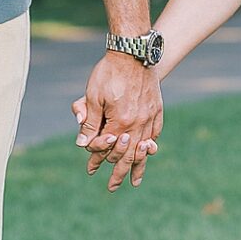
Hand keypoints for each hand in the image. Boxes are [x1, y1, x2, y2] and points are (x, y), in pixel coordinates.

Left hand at [72, 51, 162, 191]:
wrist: (133, 52)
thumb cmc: (109, 73)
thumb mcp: (93, 97)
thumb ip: (90, 123)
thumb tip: (83, 145)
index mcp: (121, 123)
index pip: (107, 148)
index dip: (97, 159)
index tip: (90, 170)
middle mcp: (138, 124)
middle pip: (128, 155)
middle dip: (118, 173)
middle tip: (112, 187)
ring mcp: (150, 117)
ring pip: (143, 148)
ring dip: (138, 165)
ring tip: (134, 181)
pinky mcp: (157, 109)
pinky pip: (154, 133)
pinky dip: (150, 145)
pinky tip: (147, 152)